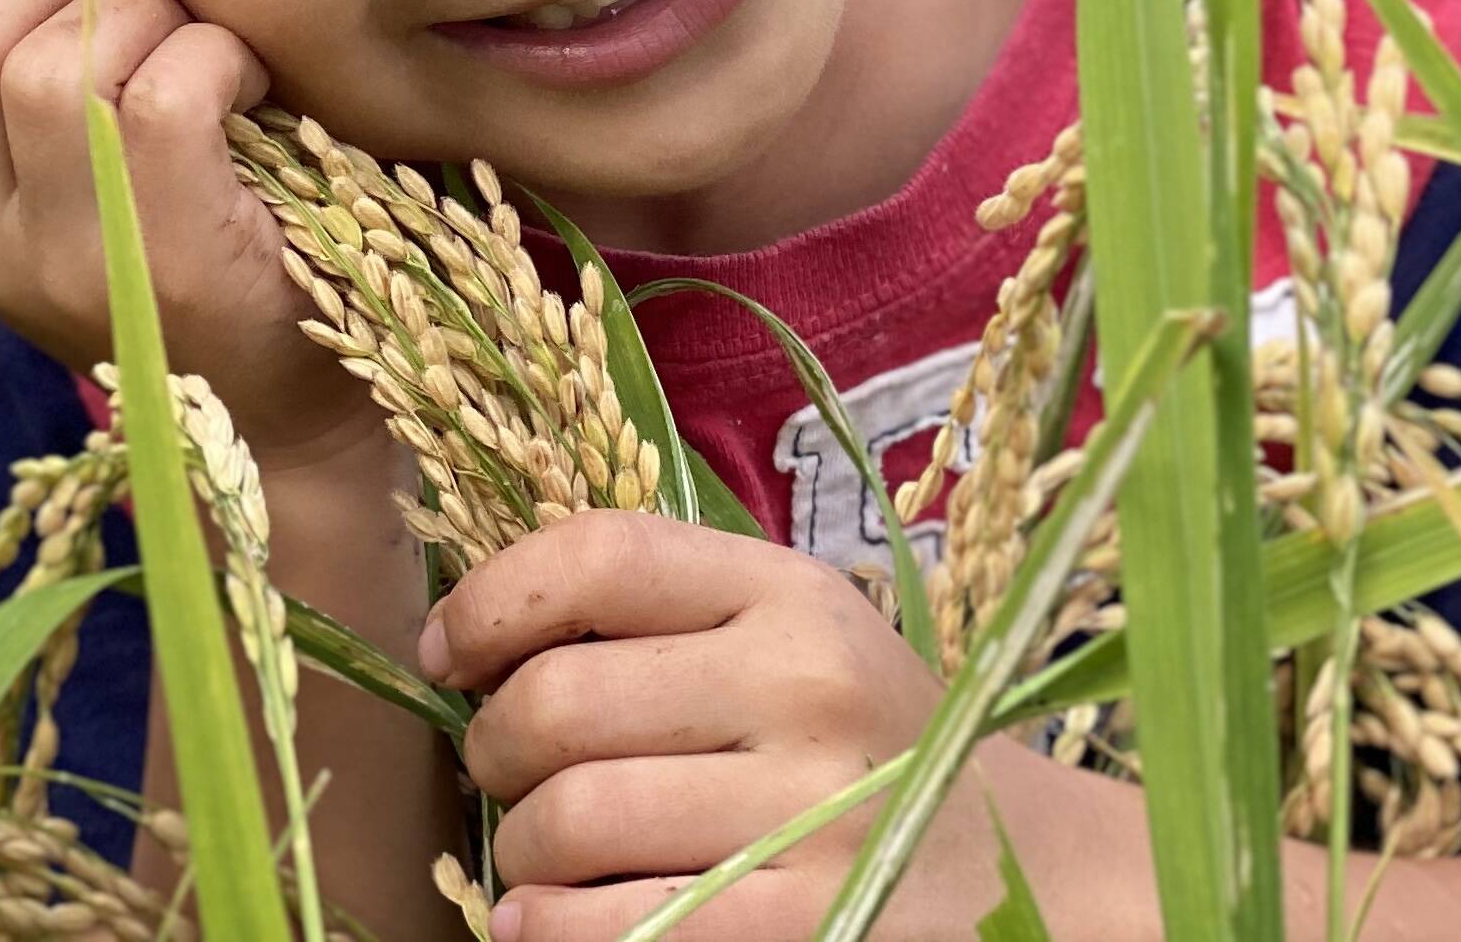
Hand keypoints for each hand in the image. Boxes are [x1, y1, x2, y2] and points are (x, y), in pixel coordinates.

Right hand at [0, 0, 374, 467]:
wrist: (286, 406)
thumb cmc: (179, 234)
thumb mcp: (52, 155)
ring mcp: (67, 260)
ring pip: (55, 64)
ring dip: (142, 10)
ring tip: (189, 39)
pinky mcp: (171, 259)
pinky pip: (161, 96)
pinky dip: (213, 54)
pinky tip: (243, 82)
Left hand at [423, 512, 1145, 941]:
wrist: (1011, 865)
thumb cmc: (861, 740)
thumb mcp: (790, 633)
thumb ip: (665, 613)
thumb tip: (475, 635)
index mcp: (787, 594)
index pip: (597, 555)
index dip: (489, 601)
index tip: (450, 654)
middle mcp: (800, 688)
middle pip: (557, 701)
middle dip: (488, 749)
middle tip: (496, 772)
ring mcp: (809, 816)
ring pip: (572, 821)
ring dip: (515, 852)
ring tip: (531, 858)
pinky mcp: (808, 925)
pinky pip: (619, 928)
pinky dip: (546, 930)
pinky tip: (540, 922)